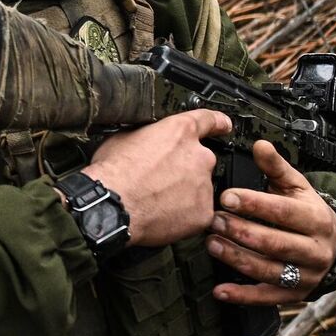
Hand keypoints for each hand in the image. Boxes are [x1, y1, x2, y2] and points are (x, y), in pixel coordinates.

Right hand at [82, 109, 231, 247]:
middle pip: (201, 160)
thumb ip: (147, 135)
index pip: (208, 120)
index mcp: (180, 132)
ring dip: (184, 193)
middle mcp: (199, 157)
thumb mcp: (124, 137)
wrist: (112, 206)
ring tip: (156, 200)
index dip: (217, 122)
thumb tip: (145, 139)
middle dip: (186, 169)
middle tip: (161, 179)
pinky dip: (184, 215)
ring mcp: (204, 186)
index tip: (223, 125)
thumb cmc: (114, 173)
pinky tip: (162, 215)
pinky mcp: (203, 213)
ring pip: (199, 188)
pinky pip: (198, 213)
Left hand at [205, 139, 335, 304]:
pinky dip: (242, 296)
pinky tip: (220, 290)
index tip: (226, 196)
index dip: (254, 204)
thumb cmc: (307, 211)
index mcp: (316, 218)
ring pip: (269, 270)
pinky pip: (267, 297)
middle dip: (241, 231)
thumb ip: (276, 167)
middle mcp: (315, 249)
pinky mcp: (294, 295)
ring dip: (237, 259)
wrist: (335, 245)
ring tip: (212, 244)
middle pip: (275, 243)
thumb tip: (260, 144)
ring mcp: (306, 275)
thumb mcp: (297, 186)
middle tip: (213, 220)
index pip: (283, 212)